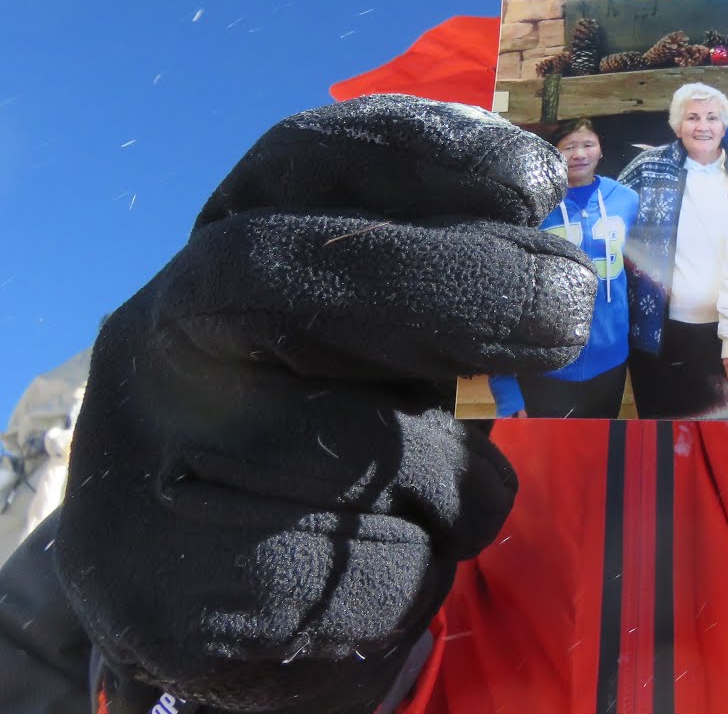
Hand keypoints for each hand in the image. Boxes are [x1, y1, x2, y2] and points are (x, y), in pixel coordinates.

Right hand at [54, 96, 595, 711]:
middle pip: (283, 274)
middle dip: (447, 283)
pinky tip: (402, 557)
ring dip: (454, 477)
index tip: (539, 184)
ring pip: (345, 447)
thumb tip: (565, 274)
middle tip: (566, 312)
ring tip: (463, 495)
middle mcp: (162, 332)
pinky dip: (418, 569)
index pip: (304, 156)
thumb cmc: (337, 421)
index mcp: (227, 244)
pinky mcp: (166, 587)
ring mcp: (144, 459)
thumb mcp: (387, 326)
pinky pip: (350, 571)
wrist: (225, 594)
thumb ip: (450, 279)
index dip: (424, 151)